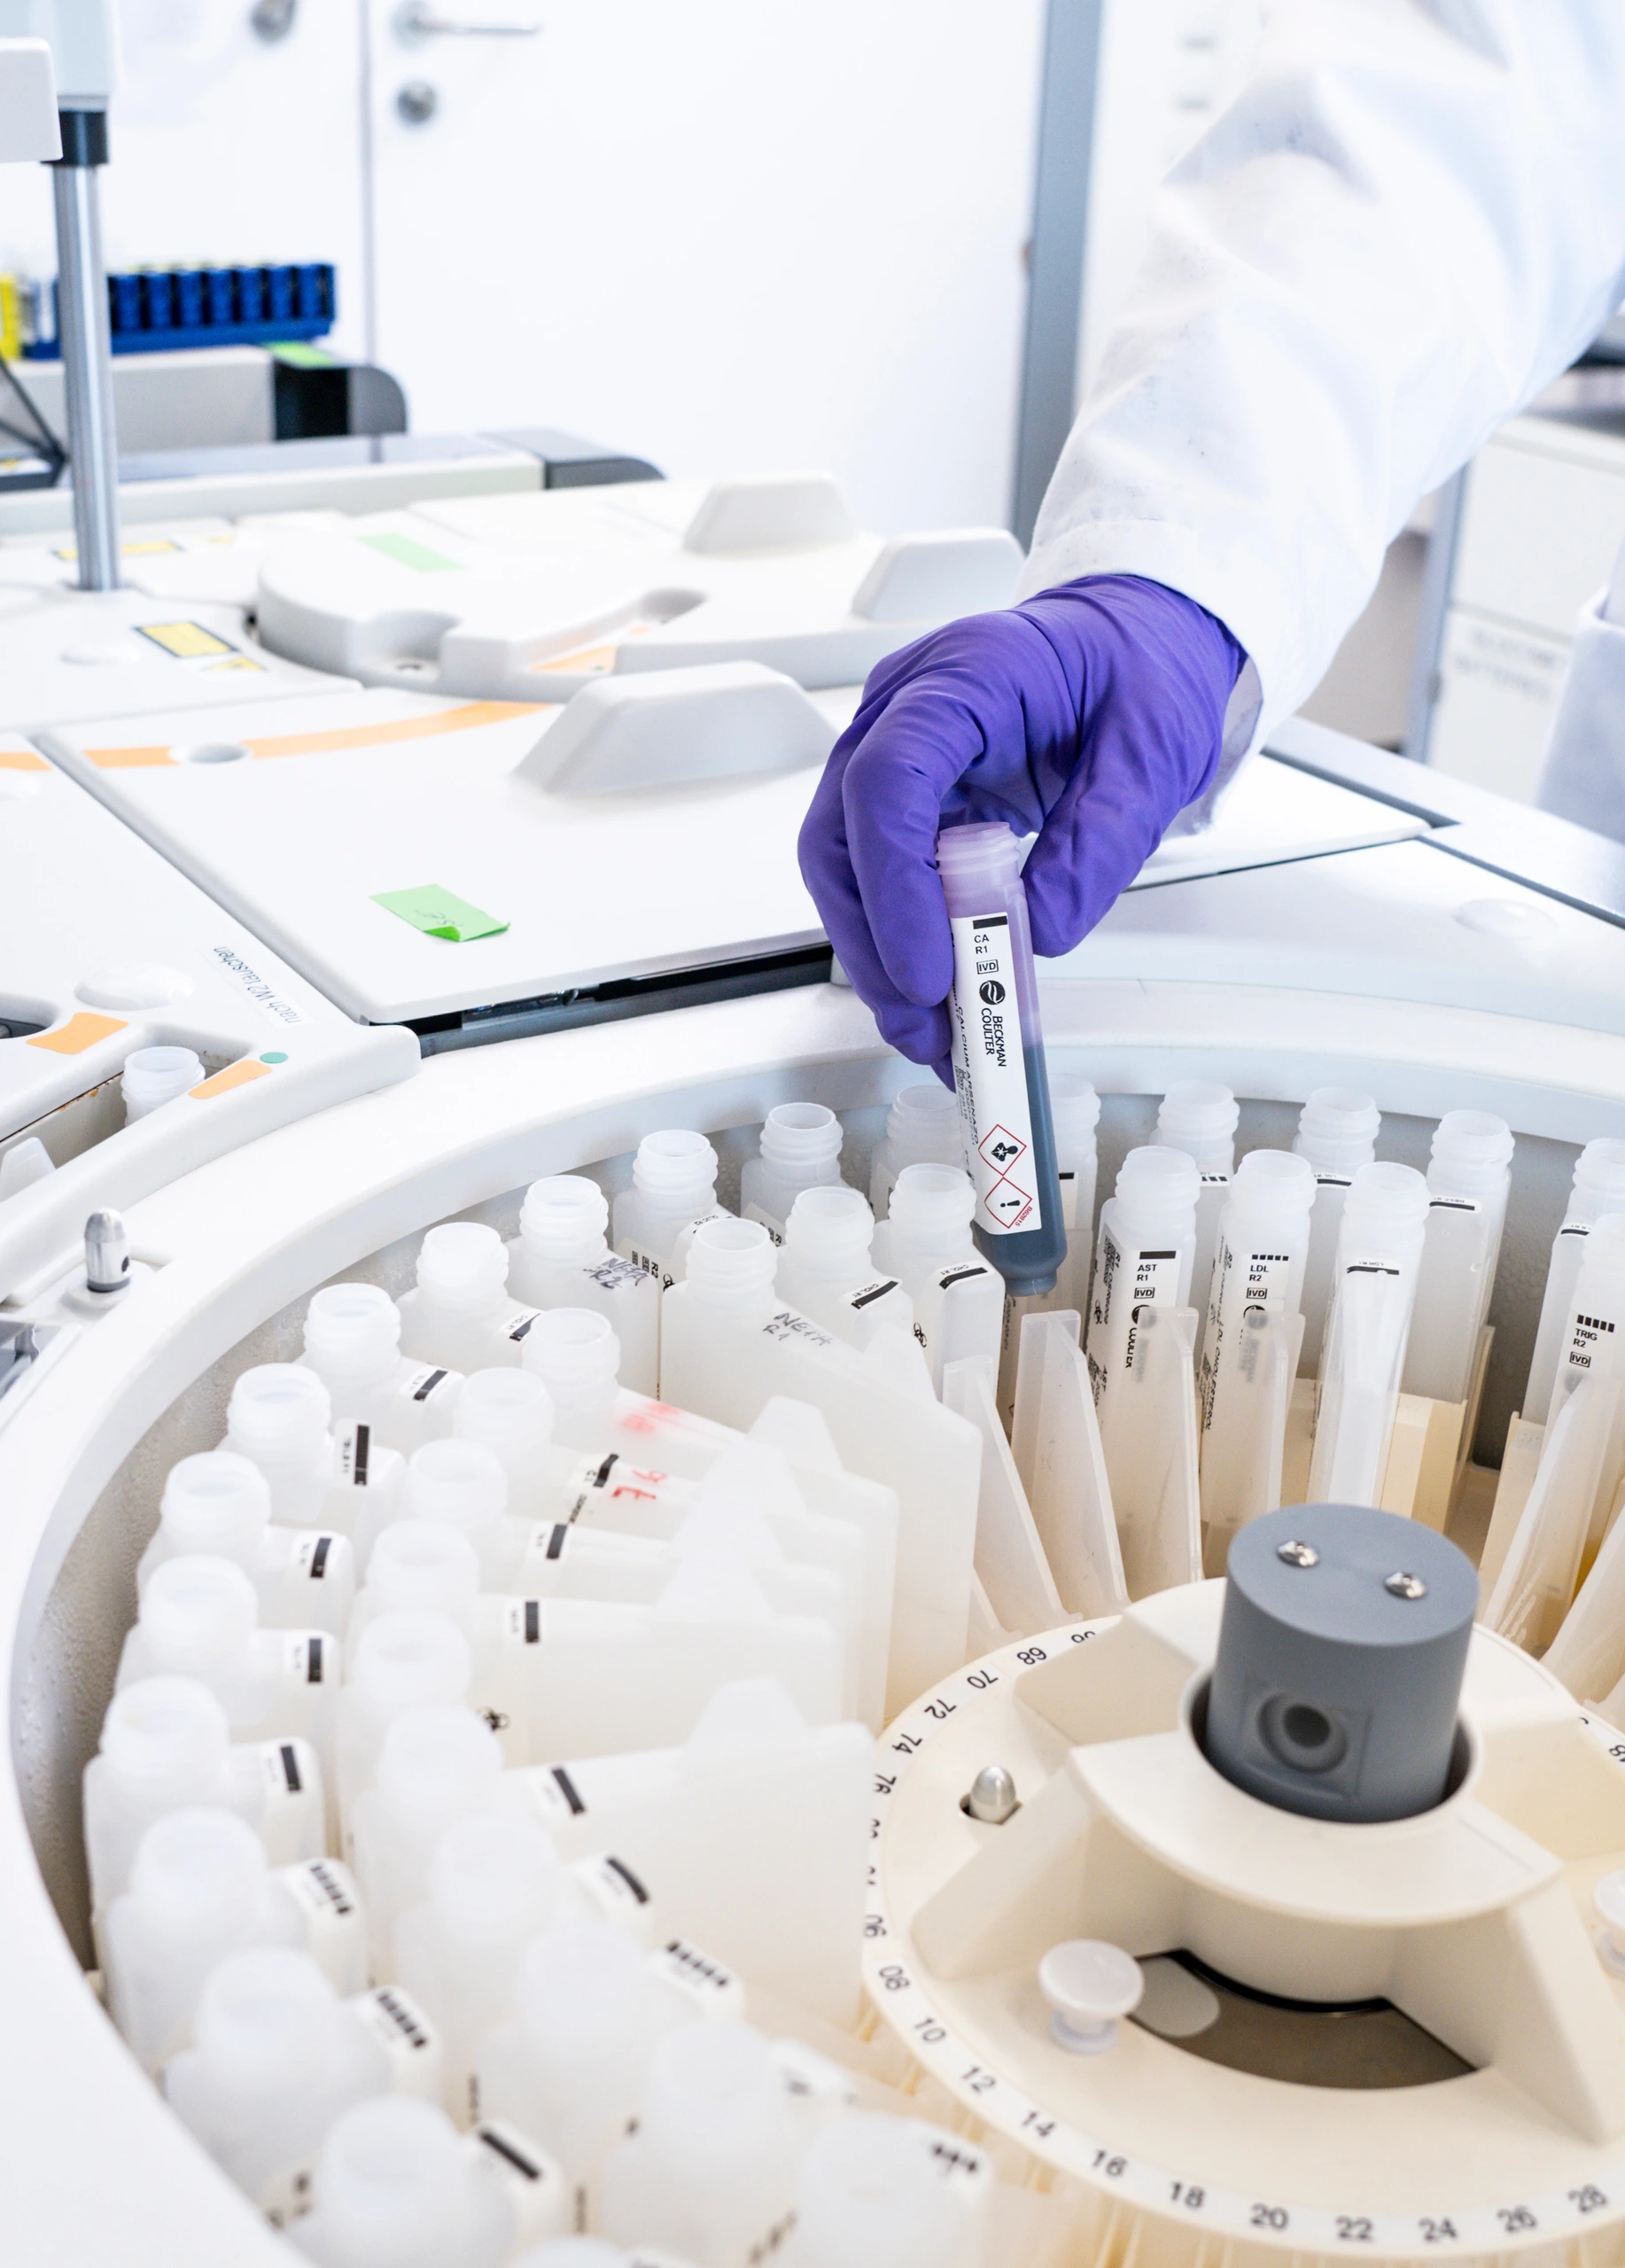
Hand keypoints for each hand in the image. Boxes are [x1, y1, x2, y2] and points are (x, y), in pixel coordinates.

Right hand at [798, 574, 1244, 1070]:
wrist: (1137, 638)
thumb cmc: (1140, 669)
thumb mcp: (1152, 752)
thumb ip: (1100, 842)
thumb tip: (1038, 931)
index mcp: (966, 675)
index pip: (888, 781)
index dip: (895, 888)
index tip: (928, 970)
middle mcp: (907, 707)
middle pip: (840, 836)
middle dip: (875, 946)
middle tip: (927, 1025)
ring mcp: (895, 749)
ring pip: (845, 866)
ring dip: (882, 958)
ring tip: (937, 1031)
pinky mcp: (907, 794)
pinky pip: (879, 874)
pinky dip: (902, 942)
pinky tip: (938, 994)